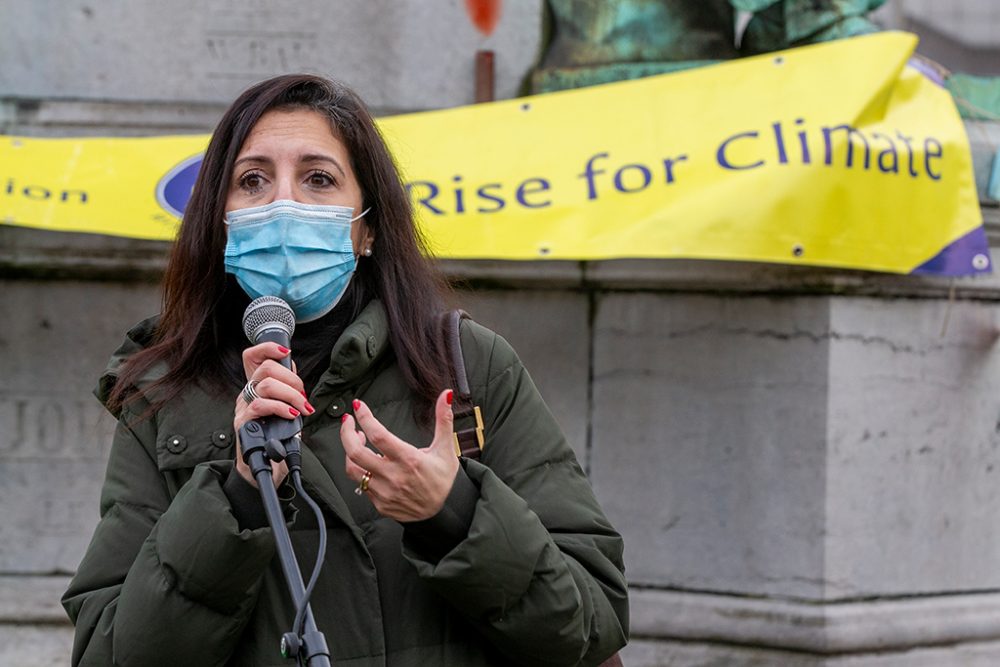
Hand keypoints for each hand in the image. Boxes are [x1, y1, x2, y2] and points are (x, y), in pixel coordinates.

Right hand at [234, 342, 314, 487]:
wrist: (267, 469)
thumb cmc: (277, 439)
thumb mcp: (285, 408)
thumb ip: (286, 387)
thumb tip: (292, 365)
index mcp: (256, 387)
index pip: (252, 357)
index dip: (267, 348)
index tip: (285, 351)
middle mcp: (247, 394)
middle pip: (265, 368)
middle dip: (292, 378)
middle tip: (303, 396)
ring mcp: (243, 408)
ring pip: (266, 385)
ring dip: (291, 394)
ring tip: (301, 408)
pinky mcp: (243, 423)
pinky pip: (261, 406)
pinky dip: (281, 408)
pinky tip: (292, 415)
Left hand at [342, 390, 458, 521]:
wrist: (443, 512)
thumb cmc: (443, 478)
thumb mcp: (446, 448)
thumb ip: (443, 420)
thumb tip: (446, 394)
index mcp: (409, 460)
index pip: (378, 435)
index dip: (365, 418)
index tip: (359, 406)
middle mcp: (394, 476)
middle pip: (356, 453)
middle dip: (346, 433)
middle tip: (349, 421)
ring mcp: (384, 492)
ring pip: (353, 469)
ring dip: (350, 452)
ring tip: (357, 440)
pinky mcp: (379, 504)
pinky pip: (362, 485)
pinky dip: (361, 470)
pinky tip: (368, 462)